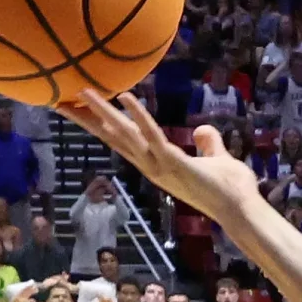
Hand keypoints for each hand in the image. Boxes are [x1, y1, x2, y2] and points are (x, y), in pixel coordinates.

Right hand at [58, 91, 263, 224]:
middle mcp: (151, 165)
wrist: (242, 210)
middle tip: (59, 98)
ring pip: (125, 135)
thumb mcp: (217, 159)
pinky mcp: (174, 163)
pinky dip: (139, 117)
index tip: (78, 108)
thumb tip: (202, 129)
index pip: (122, 140)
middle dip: (86, 118)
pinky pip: (153, 136)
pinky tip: (125, 97)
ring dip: (103, 113)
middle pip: (112, 137)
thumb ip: (209, 144)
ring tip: (82, 91)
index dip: (100, 124)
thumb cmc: (231, 188)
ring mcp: (160, 165)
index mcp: (157, 162)